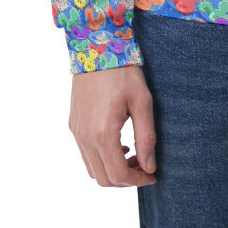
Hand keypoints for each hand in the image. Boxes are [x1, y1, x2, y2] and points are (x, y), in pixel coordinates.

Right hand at [69, 64, 157, 187]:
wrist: (96, 47)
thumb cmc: (123, 71)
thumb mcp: (142, 101)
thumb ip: (146, 137)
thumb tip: (150, 167)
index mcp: (102, 132)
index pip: (118, 175)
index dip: (138, 181)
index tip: (153, 176)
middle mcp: (85, 136)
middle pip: (103, 178)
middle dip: (126, 179)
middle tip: (144, 166)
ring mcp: (76, 131)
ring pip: (92, 169)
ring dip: (113, 171)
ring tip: (133, 154)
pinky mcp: (73, 124)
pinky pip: (85, 154)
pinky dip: (101, 159)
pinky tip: (118, 144)